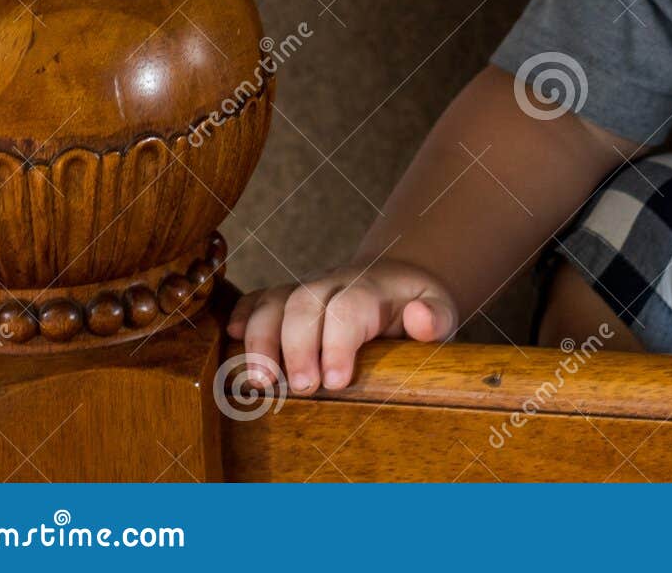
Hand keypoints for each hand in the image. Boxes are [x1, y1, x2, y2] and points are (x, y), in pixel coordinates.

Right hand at [226, 257, 459, 395]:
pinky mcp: (285, 299)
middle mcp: (334, 283)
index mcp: (373, 287)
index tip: (335, 382)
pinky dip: (240, 318)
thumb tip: (419, 318)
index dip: (337, 343)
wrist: (399, 281)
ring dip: (259, 341)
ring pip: (272, 303)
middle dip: (296, 346)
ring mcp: (305, 289)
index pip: (349, 307)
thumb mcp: (442, 311)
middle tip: (302, 389)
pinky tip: (230, 344)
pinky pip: (255, 301)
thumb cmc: (418, 307)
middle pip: (303, 303)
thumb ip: (436, 317)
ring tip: (260, 384)